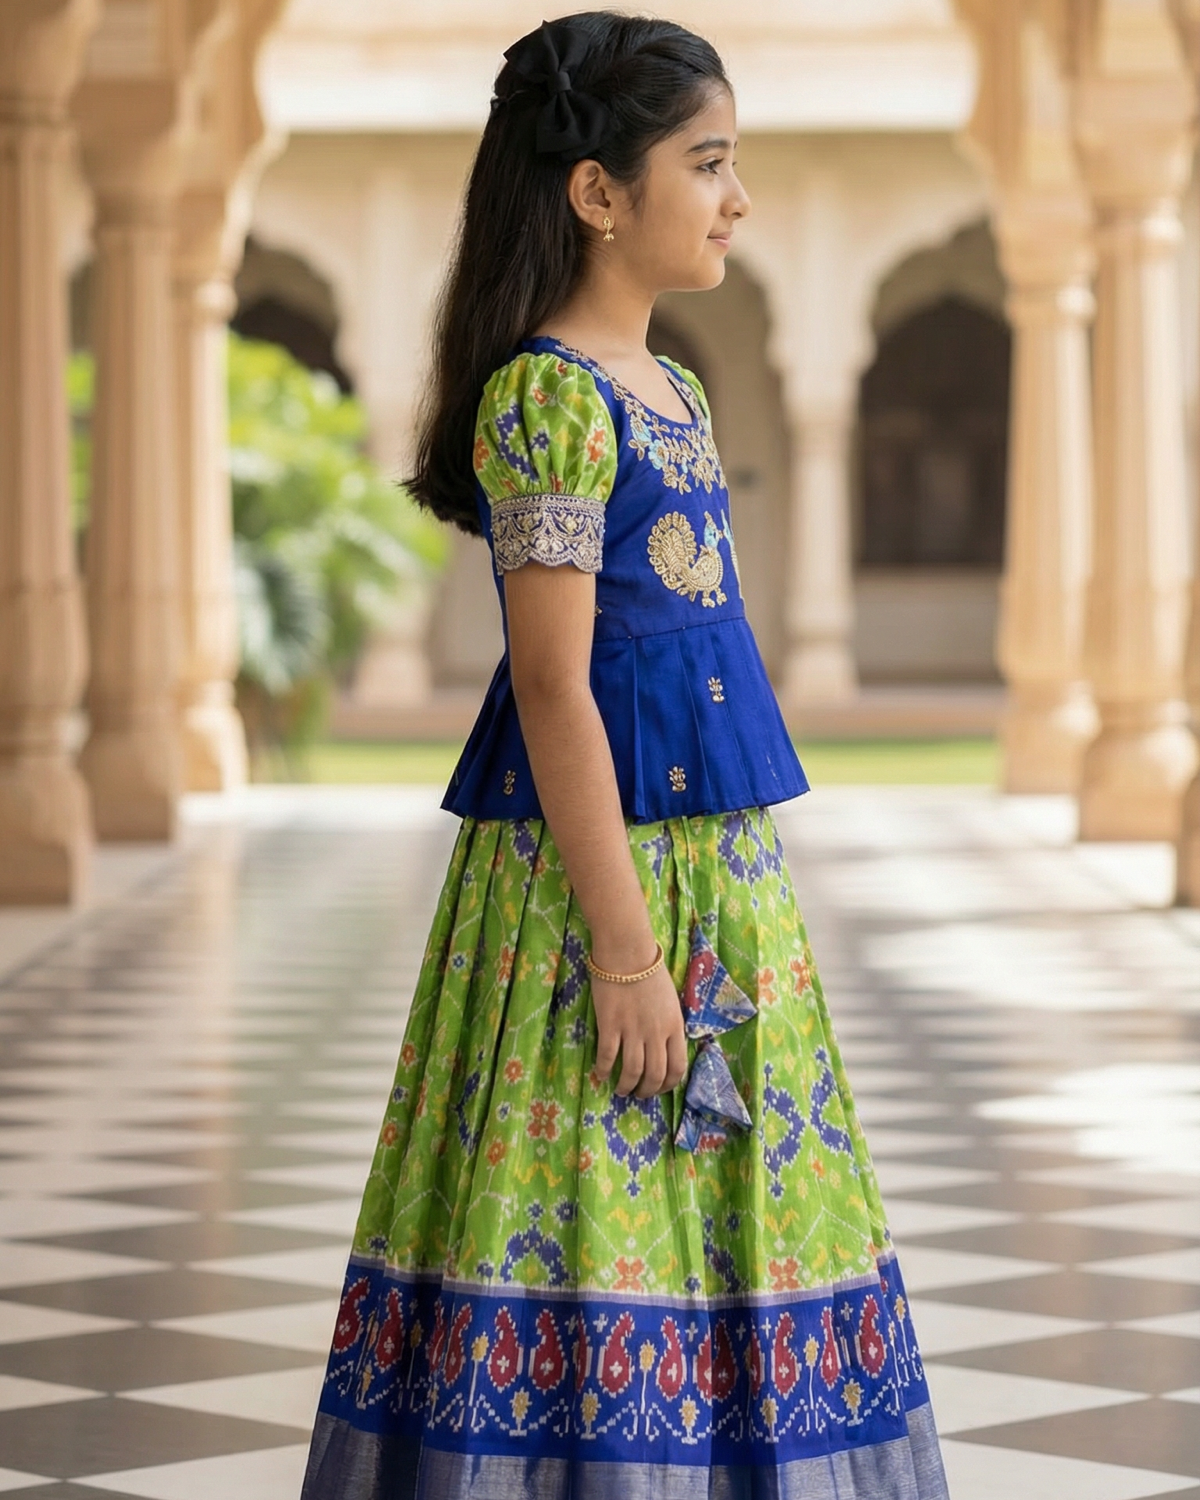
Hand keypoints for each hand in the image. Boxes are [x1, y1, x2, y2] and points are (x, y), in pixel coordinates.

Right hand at [591, 962, 687, 1098]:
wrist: (627, 952)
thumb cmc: (650, 971)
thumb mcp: (671, 1001)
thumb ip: (670, 1024)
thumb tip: (665, 1046)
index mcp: (675, 1026)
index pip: (677, 1067)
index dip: (669, 1085)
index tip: (659, 1088)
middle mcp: (656, 1034)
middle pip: (655, 1075)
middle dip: (647, 1091)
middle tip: (639, 1093)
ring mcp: (633, 1030)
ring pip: (632, 1072)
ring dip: (626, 1086)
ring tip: (621, 1090)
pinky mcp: (610, 1025)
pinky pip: (607, 1057)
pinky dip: (603, 1070)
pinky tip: (600, 1074)